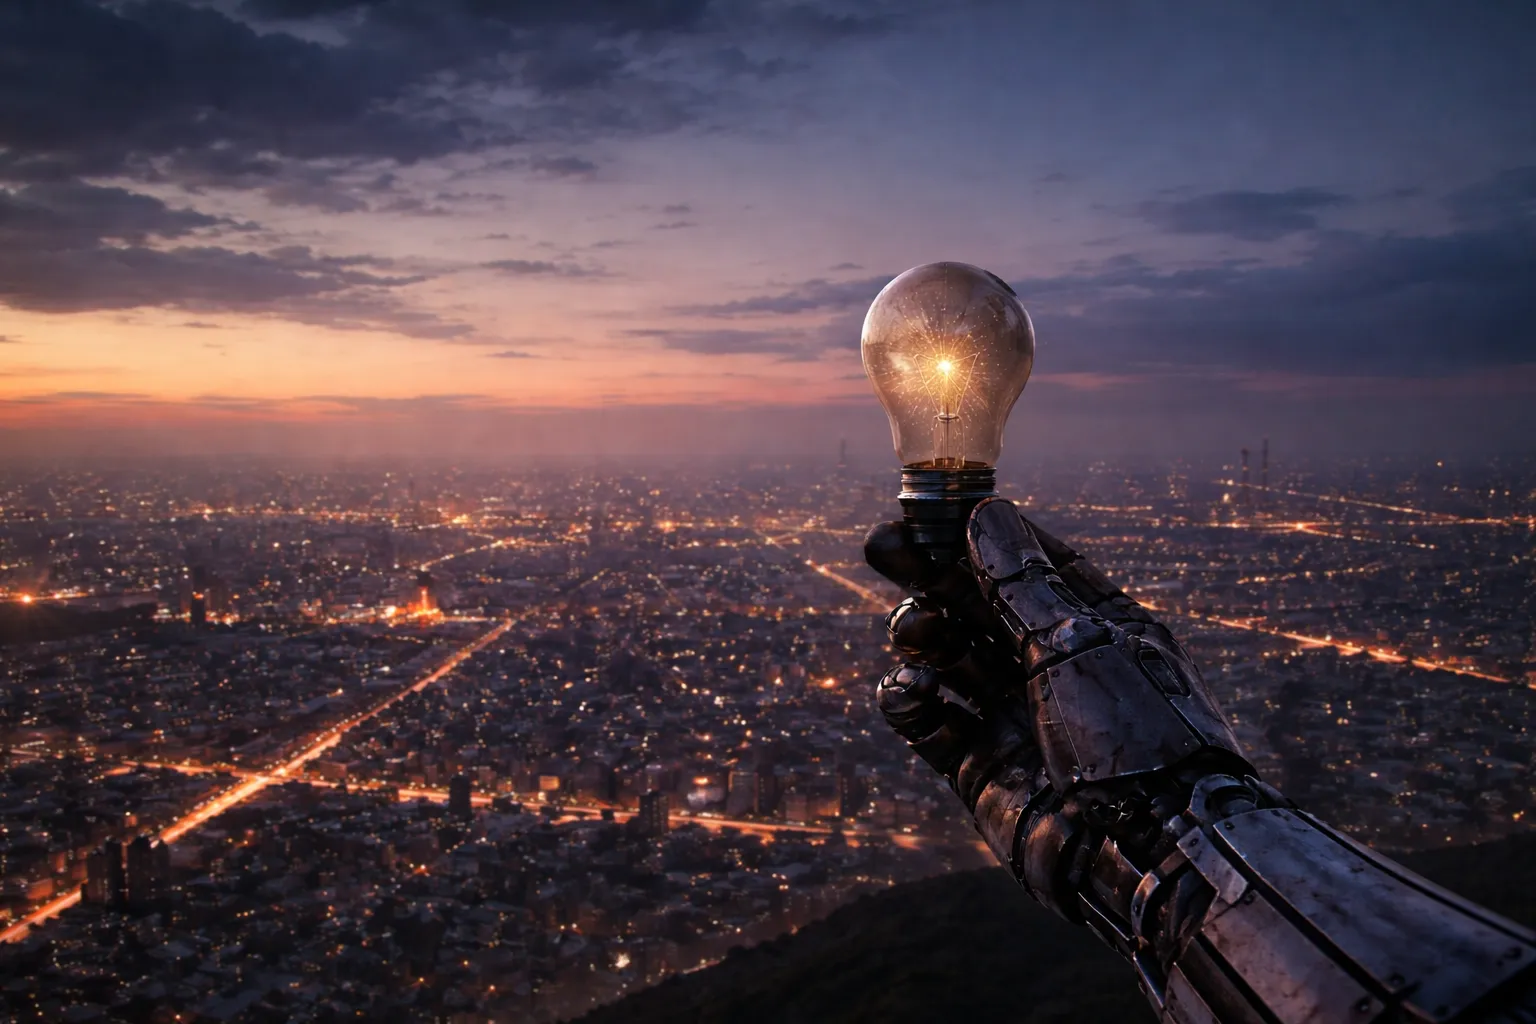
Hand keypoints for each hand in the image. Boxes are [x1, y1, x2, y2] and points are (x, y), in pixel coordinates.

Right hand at [864, 497, 1255, 921]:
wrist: (1149, 851)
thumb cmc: (1134, 734)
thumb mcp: (1077, 642)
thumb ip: (1018, 583)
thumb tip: (984, 512)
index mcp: (1093, 624)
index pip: (1027, 562)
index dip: (977, 535)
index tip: (932, 512)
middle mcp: (1050, 665)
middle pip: (975, 604)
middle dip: (930, 575)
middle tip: (882, 547)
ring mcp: (1013, 716)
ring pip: (947, 656)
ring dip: (920, 634)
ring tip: (917, 633)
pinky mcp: (980, 767)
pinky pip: (930, 722)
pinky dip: (910, 699)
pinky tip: (907, 688)